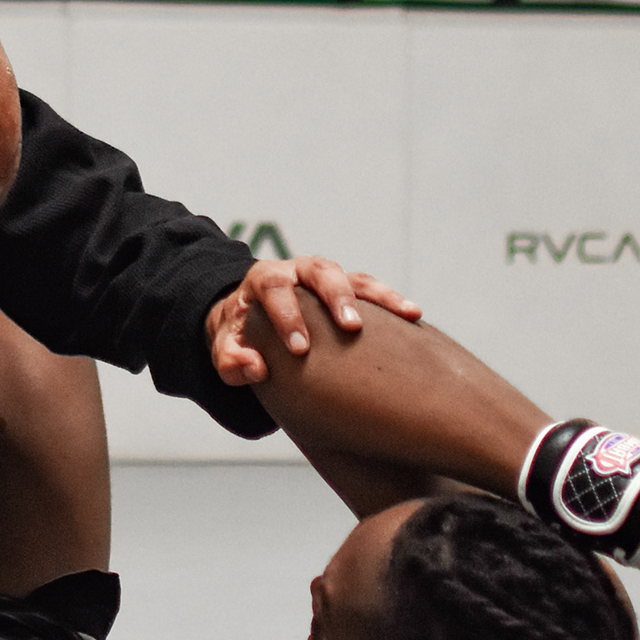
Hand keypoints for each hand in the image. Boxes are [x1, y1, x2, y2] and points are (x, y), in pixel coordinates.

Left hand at [206, 257, 421, 386]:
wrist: (252, 318)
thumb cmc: (241, 336)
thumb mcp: (225, 350)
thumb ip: (231, 361)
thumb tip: (256, 367)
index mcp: (264, 280)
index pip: (274, 289)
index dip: (287, 316)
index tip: (300, 348)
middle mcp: (297, 271)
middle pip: (319, 271)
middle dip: (337, 297)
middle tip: (350, 326)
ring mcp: (325, 279)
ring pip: (353, 276)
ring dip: (378, 295)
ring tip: (405, 313)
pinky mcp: (347, 290)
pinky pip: (371, 289)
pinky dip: (392, 300)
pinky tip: (414, 315)